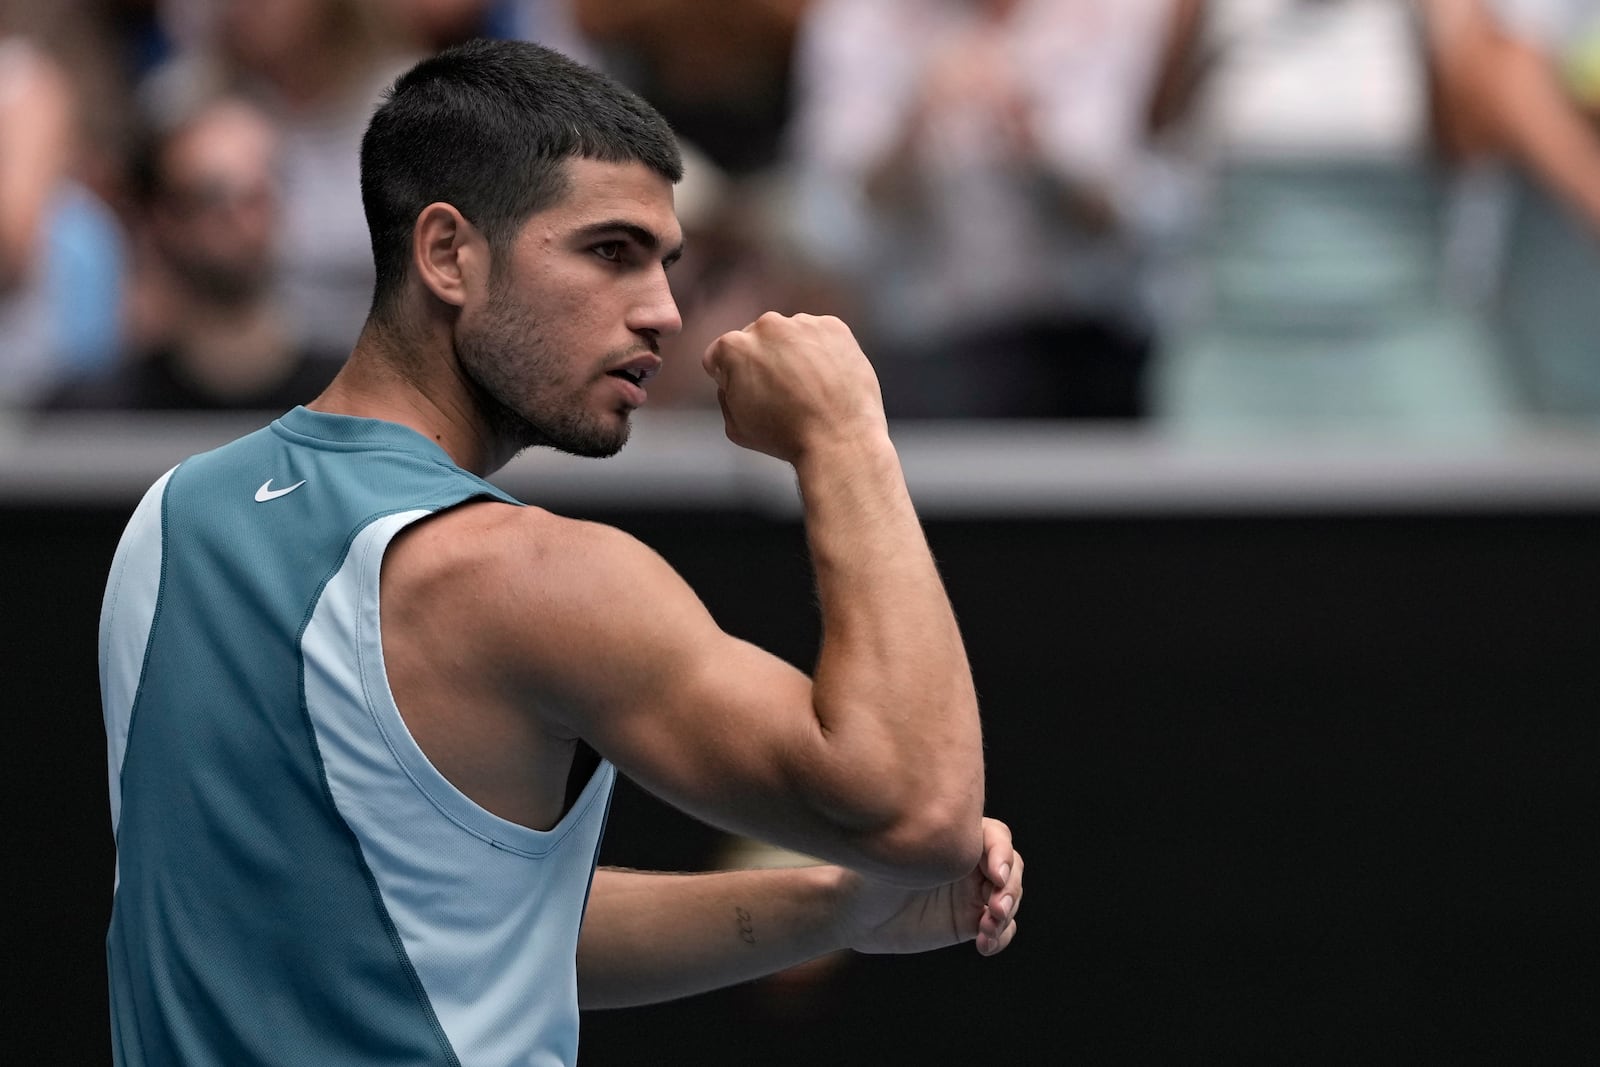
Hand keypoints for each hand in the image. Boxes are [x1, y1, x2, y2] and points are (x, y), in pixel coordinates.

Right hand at [700, 312, 885, 463]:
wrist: (839, 437)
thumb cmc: (787, 436)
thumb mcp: (735, 426)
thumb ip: (726, 395)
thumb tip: (733, 382)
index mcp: (734, 347)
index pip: (721, 354)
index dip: (730, 376)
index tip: (748, 390)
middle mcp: (766, 326)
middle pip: (758, 340)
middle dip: (764, 360)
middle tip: (782, 391)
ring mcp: (802, 323)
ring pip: (790, 335)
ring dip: (794, 353)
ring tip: (808, 388)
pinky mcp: (833, 327)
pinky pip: (820, 336)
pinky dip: (822, 352)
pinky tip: (826, 379)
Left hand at [837, 817, 1022, 957]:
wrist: (857, 914)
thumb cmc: (869, 874)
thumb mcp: (893, 856)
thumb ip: (921, 847)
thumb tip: (940, 835)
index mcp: (956, 837)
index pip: (996, 837)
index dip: (1003, 854)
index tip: (995, 874)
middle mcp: (970, 862)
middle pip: (1011, 868)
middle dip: (1010, 888)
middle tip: (994, 908)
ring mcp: (973, 893)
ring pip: (1010, 897)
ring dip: (1006, 913)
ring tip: (986, 929)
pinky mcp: (970, 922)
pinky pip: (1002, 928)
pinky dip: (1001, 936)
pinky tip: (985, 945)